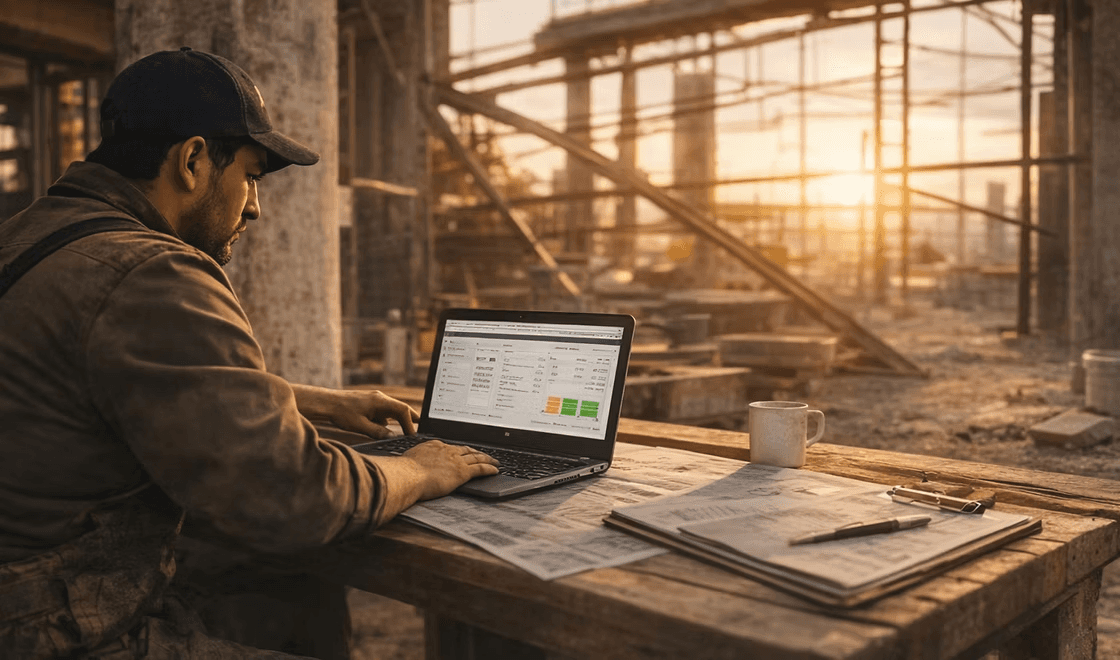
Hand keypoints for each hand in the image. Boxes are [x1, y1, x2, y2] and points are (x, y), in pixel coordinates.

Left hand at [292, 385, 418, 437]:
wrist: (327, 403)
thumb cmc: (342, 412)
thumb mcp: (361, 426)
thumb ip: (378, 432)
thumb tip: (392, 437)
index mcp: (380, 401)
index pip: (402, 411)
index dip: (409, 424)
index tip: (412, 435)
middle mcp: (380, 398)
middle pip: (401, 408)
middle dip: (410, 419)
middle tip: (421, 427)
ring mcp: (375, 400)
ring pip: (391, 411)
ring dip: (397, 420)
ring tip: (403, 432)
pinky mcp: (369, 403)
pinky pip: (382, 412)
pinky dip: (385, 420)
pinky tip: (380, 429)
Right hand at [403, 440, 499, 499]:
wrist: (408, 475)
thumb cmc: (404, 471)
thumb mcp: (408, 460)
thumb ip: (415, 461)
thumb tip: (411, 464)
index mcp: (435, 446)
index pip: (451, 447)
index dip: (460, 450)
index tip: (464, 451)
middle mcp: (448, 450)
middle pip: (466, 450)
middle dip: (476, 452)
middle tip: (484, 454)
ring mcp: (456, 460)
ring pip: (476, 457)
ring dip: (487, 459)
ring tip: (495, 461)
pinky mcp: (462, 472)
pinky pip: (480, 468)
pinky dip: (489, 468)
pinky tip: (495, 470)